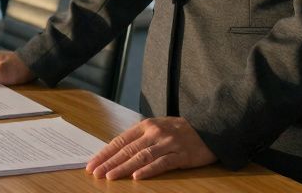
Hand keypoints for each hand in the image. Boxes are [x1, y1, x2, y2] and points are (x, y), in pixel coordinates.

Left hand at [86, 117, 216, 180]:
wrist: (209, 129)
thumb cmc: (178, 131)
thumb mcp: (156, 128)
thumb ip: (138, 139)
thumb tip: (116, 153)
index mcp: (145, 126)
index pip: (120, 141)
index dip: (105, 153)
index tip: (92, 164)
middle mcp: (154, 133)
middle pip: (127, 149)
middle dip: (109, 162)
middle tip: (95, 173)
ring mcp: (168, 143)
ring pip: (141, 156)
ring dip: (124, 167)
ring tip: (111, 176)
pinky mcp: (181, 154)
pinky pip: (162, 163)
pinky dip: (148, 170)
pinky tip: (137, 176)